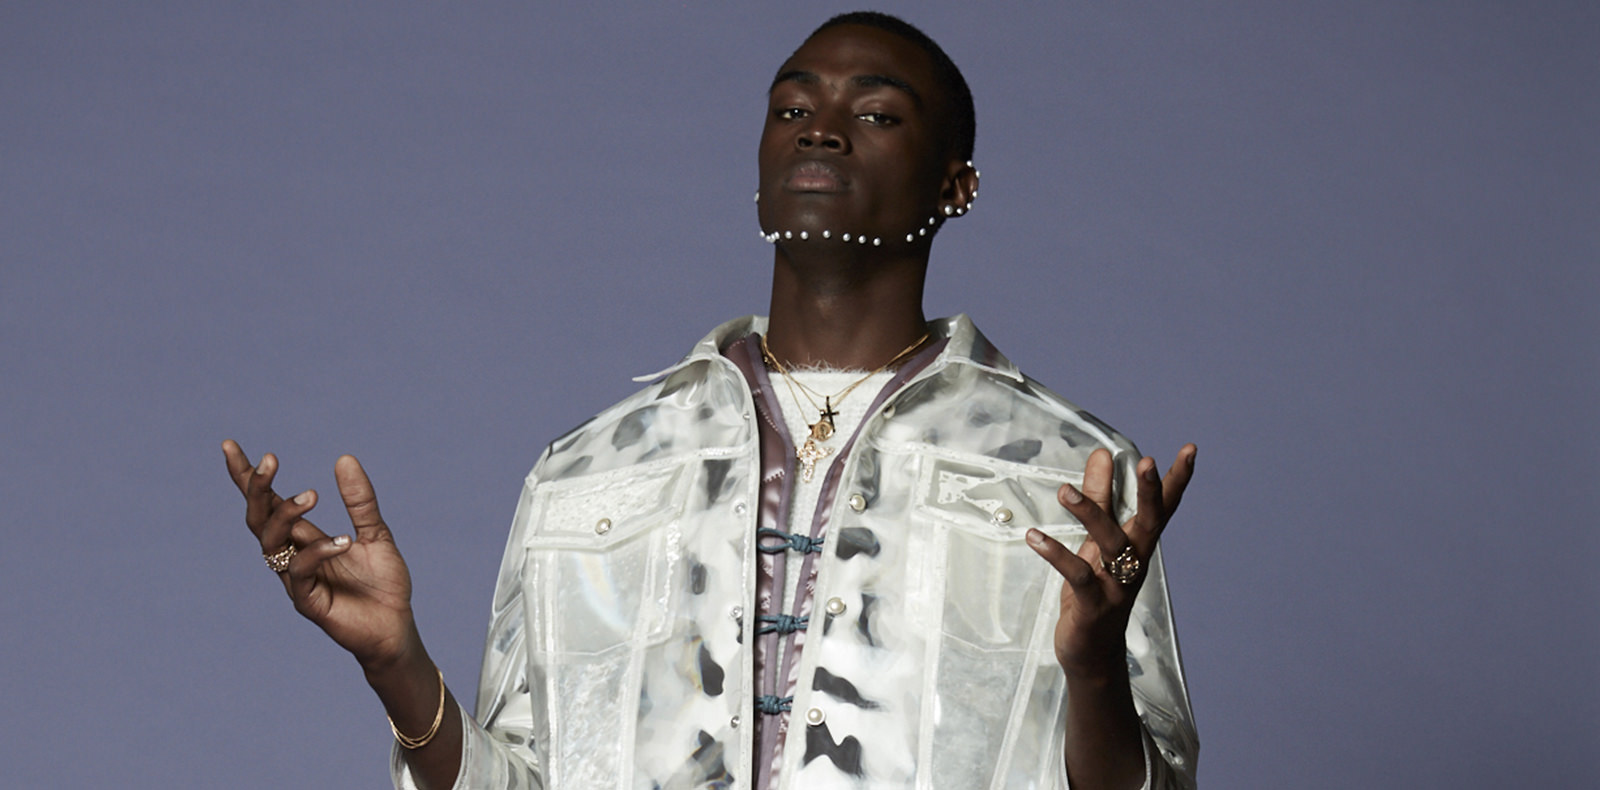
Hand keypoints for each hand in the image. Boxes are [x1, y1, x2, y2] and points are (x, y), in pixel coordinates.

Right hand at [223, 440, 420, 670]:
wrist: (397, 627)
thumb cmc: (383, 584)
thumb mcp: (376, 534)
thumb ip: (361, 502)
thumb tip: (345, 458)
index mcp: (305, 539)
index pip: (269, 503)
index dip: (248, 478)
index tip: (229, 445)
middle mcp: (294, 557)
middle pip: (258, 519)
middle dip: (257, 488)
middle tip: (270, 460)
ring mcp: (297, 581)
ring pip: (270, 543)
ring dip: (286, 515)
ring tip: (312, 495)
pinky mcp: (308, 603)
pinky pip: (299, 573)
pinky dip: (318, 552)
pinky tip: (342, 541)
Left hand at [1026, 444, 1195, 676]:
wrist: (1092, 653)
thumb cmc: (1096, 591)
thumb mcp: (1096, 540)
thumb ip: (1099, 496)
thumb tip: (1101, 454)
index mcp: (1137, 545)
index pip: (1162, 508)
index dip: (1176, 480)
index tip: (1189, 449)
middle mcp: (1134, 563)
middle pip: (1149, 523)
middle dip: (1150, 493)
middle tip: (1148, 461)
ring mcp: (1116, 586)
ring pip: (1111, 545)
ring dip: (1090, 516)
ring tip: (1065, 491)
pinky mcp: (1092, 605)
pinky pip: (1077, 576)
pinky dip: (1056, 555)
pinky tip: (1034, 537)